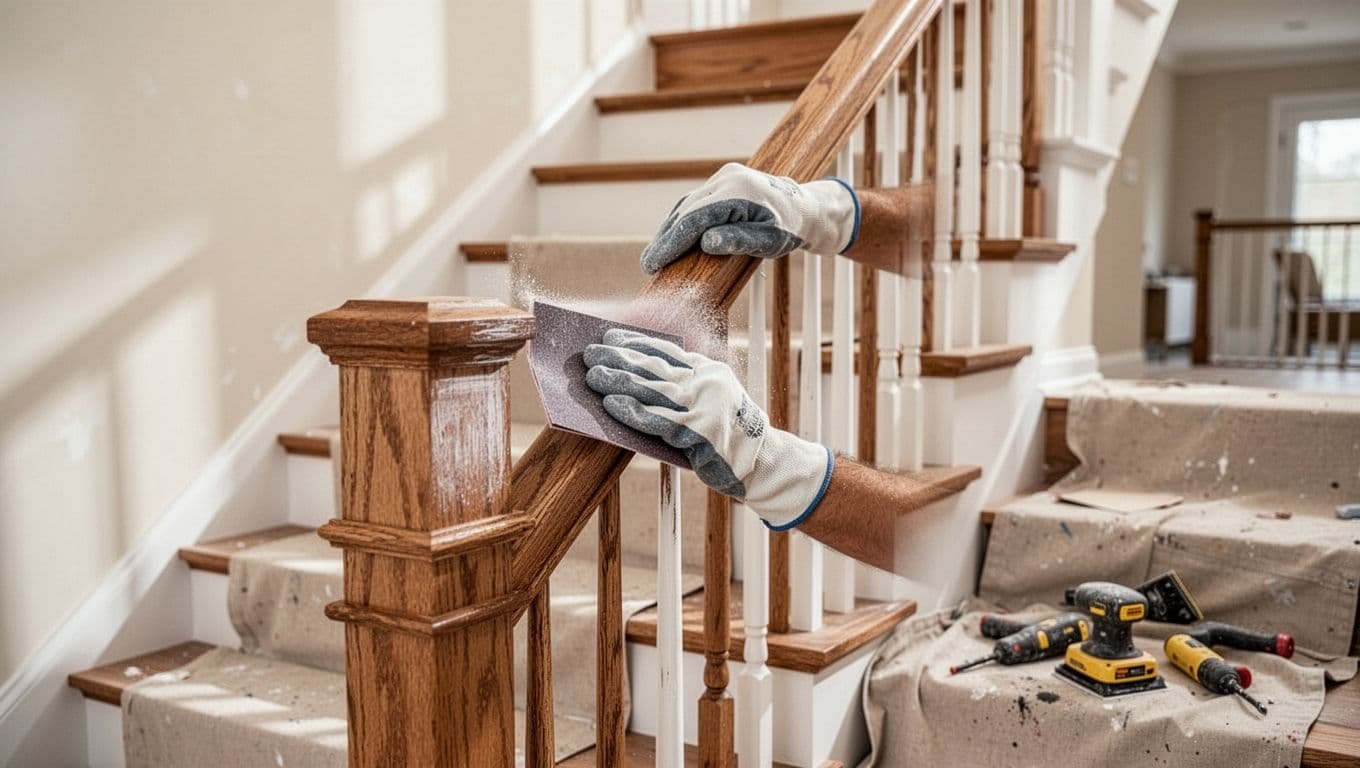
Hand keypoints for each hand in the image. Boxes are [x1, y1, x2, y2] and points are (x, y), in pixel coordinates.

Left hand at [583, 328, 833, 529]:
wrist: (762, 464)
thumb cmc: (729, 436)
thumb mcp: (713, 400)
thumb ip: (684, 388)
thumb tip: (634, 380)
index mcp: (710, 370)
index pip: (667, 350)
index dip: (636, 342)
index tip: (611, 337)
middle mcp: (708, 383)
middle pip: (654, 367)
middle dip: (620, 358)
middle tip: (591, 352)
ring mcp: (704, 407)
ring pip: (652, 389)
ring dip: (618, 381)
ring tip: (592, 375)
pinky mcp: (698, 433)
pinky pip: (657, 420)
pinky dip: (631, 411)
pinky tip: (610, 404)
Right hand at [640, 162, 859, 273]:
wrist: (805, 208)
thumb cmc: (790, 228)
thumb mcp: (768, 241)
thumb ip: (738, 240)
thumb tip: (705, 243)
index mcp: (738, 191)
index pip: (694, 219)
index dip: (671, 242)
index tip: (654, 263)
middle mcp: (727, 178)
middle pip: (685, 210)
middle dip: (665, 239)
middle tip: (648, 264)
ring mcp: (723, 177)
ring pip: (687, 205)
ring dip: (670, 230)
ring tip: (656, 255)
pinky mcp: (722, 181)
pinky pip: (696, 202)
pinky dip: (682, 221)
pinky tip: (672, 238)